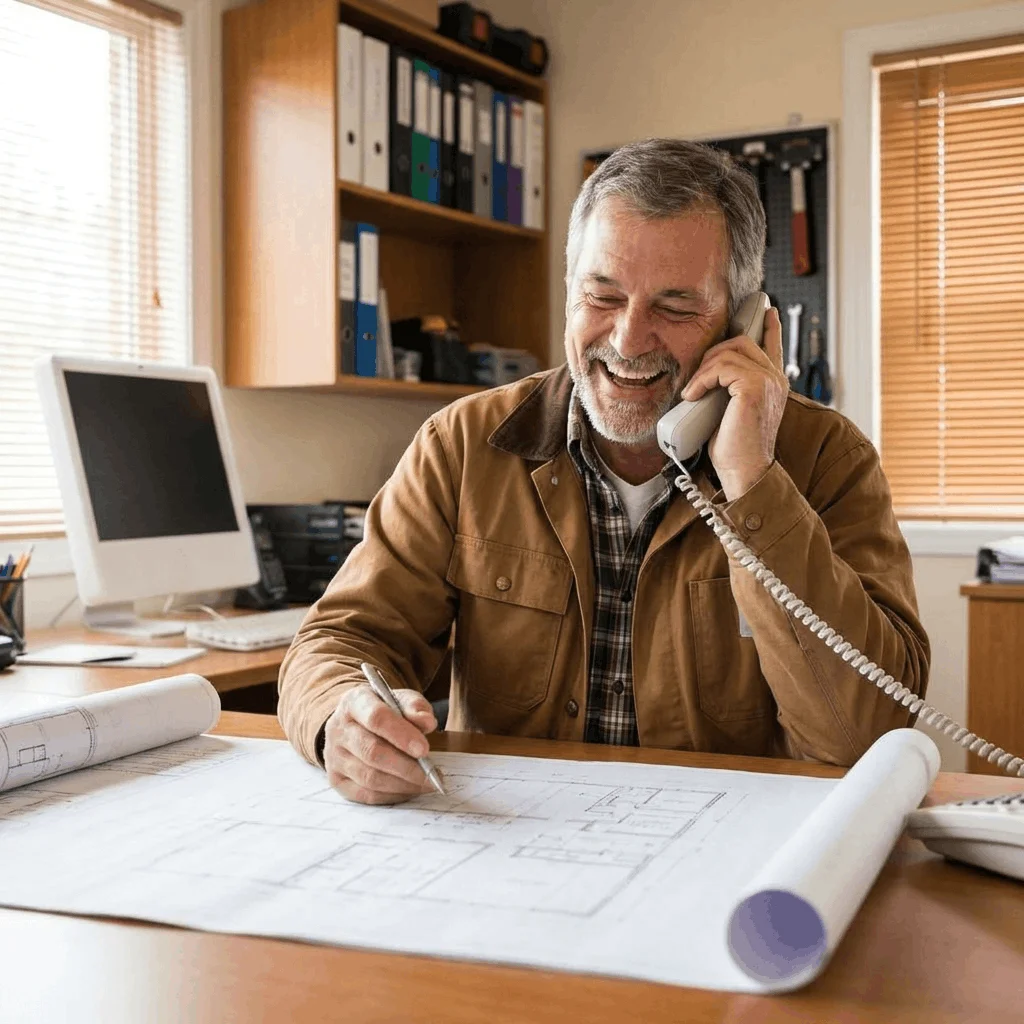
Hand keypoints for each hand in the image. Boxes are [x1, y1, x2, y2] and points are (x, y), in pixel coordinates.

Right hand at [324, 682, 437, 804]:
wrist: (356, 724)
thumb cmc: (384, 711)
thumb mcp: (401, 700)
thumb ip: (415, 707)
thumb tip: (427, 723)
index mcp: (354, 702)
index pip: (376, 718)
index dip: (401, 735)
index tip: (424, 749)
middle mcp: (339, 729)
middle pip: (372, 752)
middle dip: (406, 766)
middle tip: (431, 774)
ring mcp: (334, 756)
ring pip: (369, 777)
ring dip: (402, 784)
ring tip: (426, 783)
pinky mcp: (336, 780)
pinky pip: (366, 795)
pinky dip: (392, 795)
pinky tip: (410, 790)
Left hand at [681, 306, 787, 500]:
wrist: (744, 472)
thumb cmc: (734, 449)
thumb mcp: (729, 411)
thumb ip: (728, 389)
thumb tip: (704, 376)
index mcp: (774, 383)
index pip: (773, 345)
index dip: (769, 327)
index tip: (767, 310)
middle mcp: (776, 378)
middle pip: (742, 341)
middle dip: (712, 353)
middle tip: (696, 378)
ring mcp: (769, 380)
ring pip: (730, 350)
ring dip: (703, 369)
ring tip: (693, 392)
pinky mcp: (755, 387)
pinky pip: (722, 366)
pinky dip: (702, 379)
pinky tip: (693, 395)